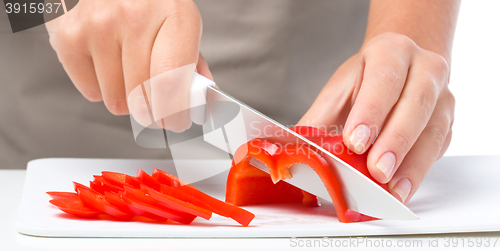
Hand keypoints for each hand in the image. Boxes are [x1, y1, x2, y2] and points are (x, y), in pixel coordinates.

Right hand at [45, 0, 212, 131]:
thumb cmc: (155, 7)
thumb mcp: (184, 28)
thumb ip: (193, 68)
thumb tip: (198, 107)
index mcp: (174, 14)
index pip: (170, 81)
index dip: (175, 113)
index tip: (178, 122)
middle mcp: (133, 17)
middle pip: (142, 98)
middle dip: (154, 112)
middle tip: (157, 105)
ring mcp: (97, 26)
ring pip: (116, 101)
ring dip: (128, 99)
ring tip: (132, 72)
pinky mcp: (70, 37)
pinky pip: (91, 92)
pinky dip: (103, 89)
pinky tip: (111, 65)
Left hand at [299, 32, 454, 203]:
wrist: (400, 68)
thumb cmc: (364, 81)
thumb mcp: (338, 92)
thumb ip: (317, 120)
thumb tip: (292, 151)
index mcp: (391, 51)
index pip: (384, 79)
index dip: (370, 111)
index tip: (355, 141)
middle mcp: (424, 68)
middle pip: (415, 104)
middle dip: (395, 141)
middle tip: (376, 170)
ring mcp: (442, 96)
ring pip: (433, 130)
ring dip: (412, 164)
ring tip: (391, 188)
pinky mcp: (448, 123)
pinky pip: (438, 149)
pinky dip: (419, 172)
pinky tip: (402, 188)